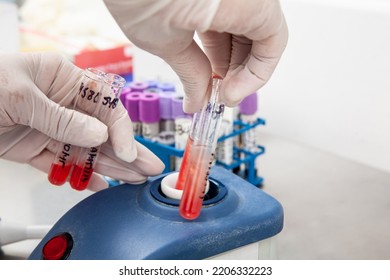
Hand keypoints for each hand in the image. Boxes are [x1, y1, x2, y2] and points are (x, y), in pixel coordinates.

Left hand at [0, 52, 163, 190]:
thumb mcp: (18, 95)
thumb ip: (61, 117)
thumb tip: (97, 135)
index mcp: (63, 78)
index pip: (104, 105)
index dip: (119, 129)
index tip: (127, 151)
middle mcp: (61, 103)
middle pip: (102, 130)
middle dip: (127, 150)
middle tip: (148, 167)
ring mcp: (51, 127)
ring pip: (87, 150)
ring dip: (110, 166)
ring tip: (132, 179)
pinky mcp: (36, 148)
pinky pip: (64, 164)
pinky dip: (81, 176)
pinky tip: (100, 184)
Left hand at [103, 0, 287, 111]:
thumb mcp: (167, 42)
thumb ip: (193, 73)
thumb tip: (199, 97)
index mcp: (247, 1)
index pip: (273, 45)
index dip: (253, 79)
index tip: (229, 96)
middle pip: (259, 34)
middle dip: (238, 68)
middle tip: (218, 92)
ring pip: (242, 23)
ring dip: (227, 53)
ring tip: (206, 76)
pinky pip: (226, 10)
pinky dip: (217, 33)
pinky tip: (202, 52)